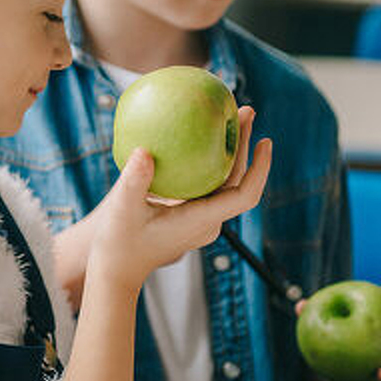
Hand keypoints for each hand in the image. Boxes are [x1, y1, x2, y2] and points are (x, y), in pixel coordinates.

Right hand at [88, 106, 270, 292]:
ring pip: (225, 182)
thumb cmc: (116, 244)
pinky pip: (208, 184)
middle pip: (238, 181)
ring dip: (230, 151)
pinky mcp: (190, 217)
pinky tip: (199, 138)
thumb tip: (144, 151)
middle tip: (246, 109)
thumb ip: (134, 181)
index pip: (244, 195)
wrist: (115, 271)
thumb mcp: (121, 209)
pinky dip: (210, 160)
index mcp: (200, 221)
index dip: (260, 168)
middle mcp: (208, 222)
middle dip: (244, 145)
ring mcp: (200, 221)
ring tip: (230, 117)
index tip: (265, 140)